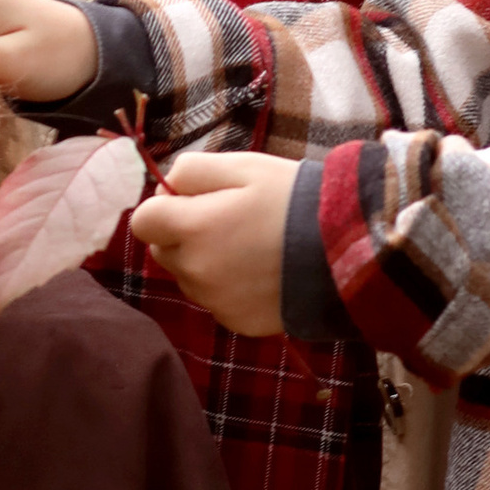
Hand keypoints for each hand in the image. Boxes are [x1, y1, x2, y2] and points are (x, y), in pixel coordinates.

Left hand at [128, 152, 298, 335]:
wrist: (346, 251)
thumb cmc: (293, 200)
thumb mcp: (244, 166)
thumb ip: (193, 170)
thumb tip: (166, 186)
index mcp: (192, 229)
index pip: (143, 221)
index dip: (164, 207)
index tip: (195, 200)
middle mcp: (195, 271)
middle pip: (164, 251)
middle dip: (183, 235)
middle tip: (227, 221)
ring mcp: (215, 302)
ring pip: (189, 278)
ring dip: (204, 262)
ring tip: (250, 247)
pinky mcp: (237, 323)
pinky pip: (216, 301)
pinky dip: (229, 288)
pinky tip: (262, 273)